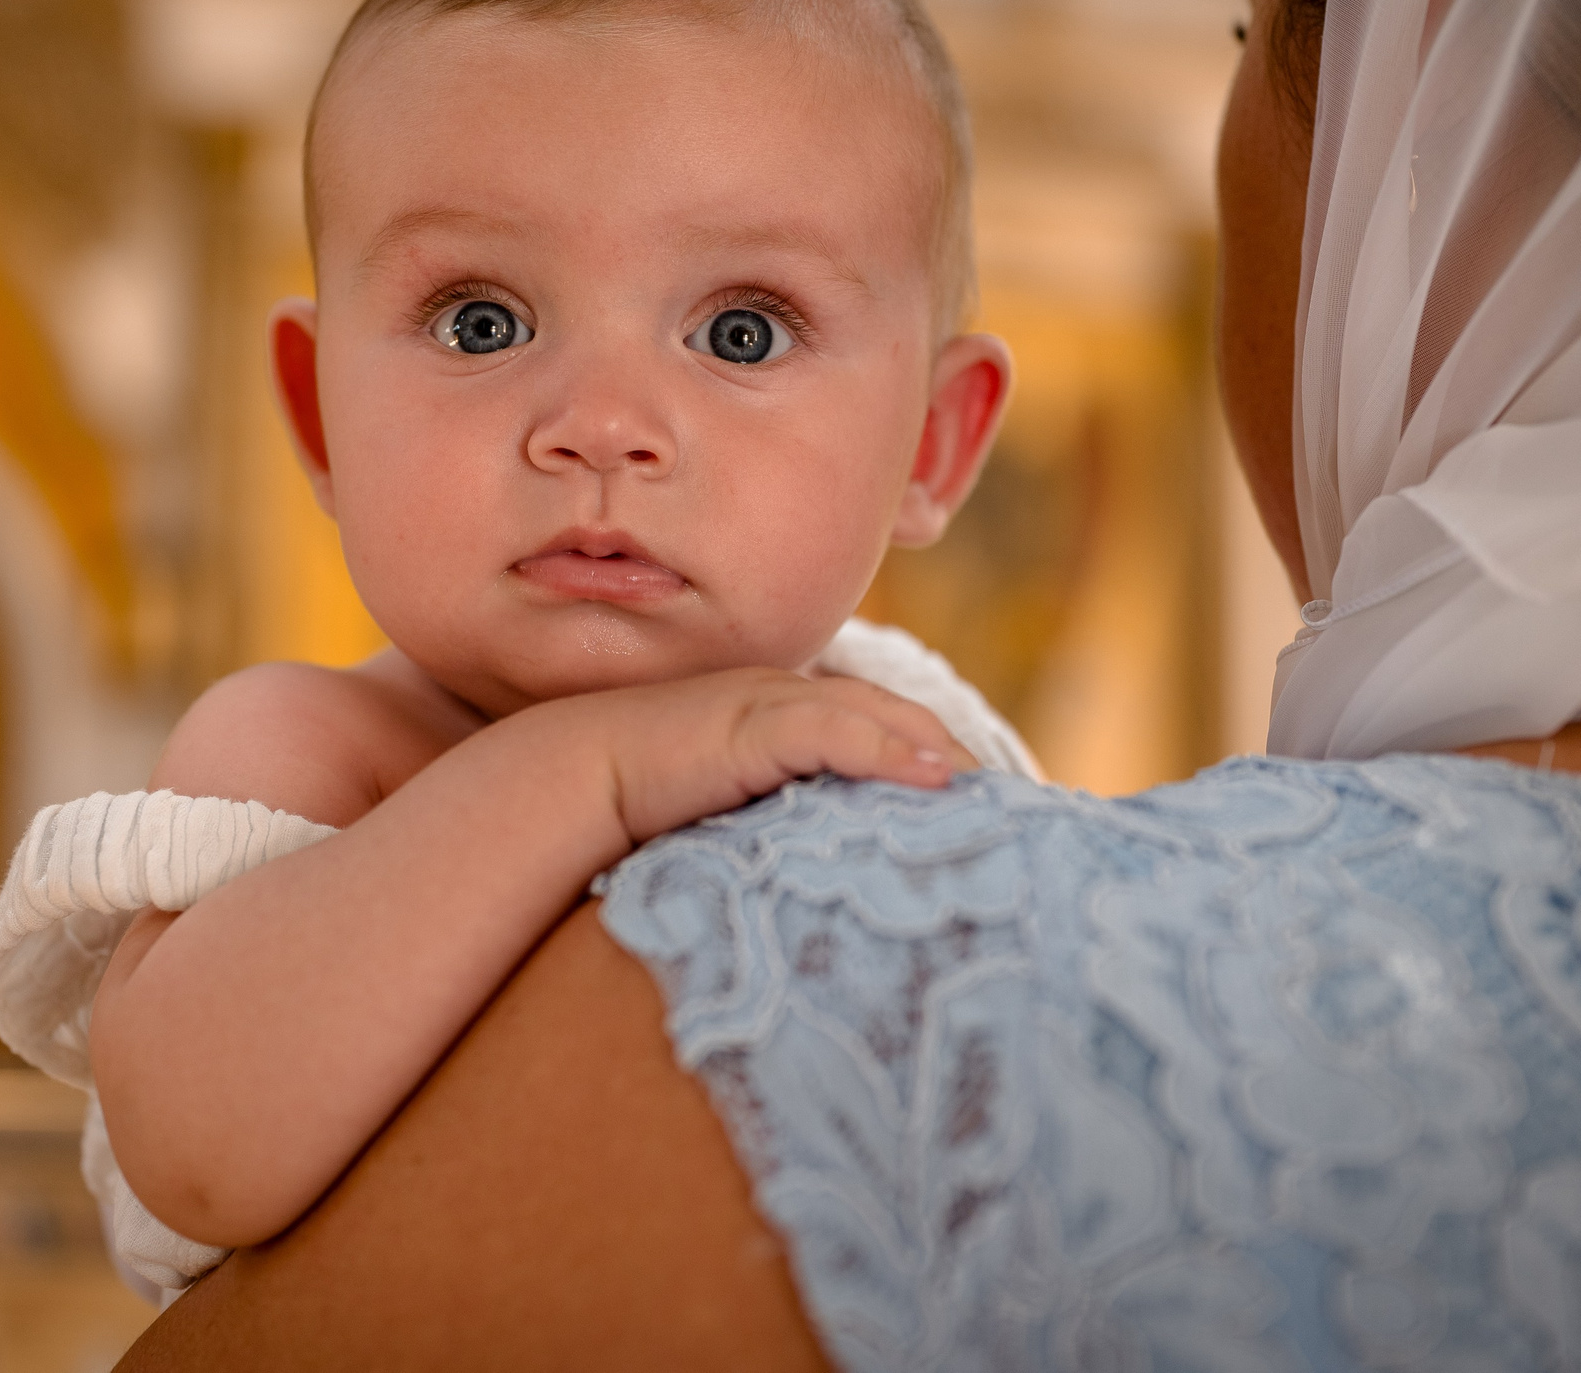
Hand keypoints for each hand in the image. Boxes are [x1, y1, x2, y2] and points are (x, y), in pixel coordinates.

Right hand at [516, 668, 972, 847]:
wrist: (569, 777)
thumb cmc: (640, 805)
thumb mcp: (726, 811)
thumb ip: (775, 825)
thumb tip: (818, 883)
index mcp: (783, 716)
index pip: (878, 725)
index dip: (930, 757)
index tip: (979, 806)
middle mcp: (785, 697)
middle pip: (894, 715)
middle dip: (951, 753)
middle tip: (1011, 806)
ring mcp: (769, 703)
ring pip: (877, 716)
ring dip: (936, 751)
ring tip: (988, 793)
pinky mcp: (752, 723)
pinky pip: (838, 729)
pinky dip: (890, 749)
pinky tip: (937, 779)